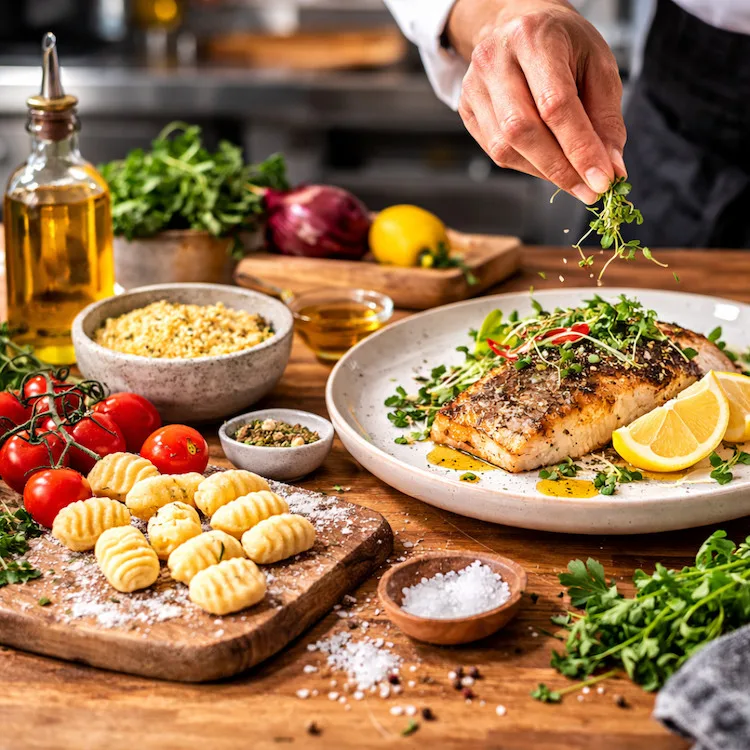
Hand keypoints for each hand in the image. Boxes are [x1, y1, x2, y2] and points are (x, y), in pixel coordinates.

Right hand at [448, 0, 625, 202]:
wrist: (517, 24)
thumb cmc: (563, 44)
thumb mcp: (598, 65)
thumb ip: (606, 118)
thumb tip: (611, 169)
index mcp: (533, 37)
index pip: (556, 104)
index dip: (580, 148)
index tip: (603, 181)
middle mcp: (495, 59)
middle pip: (522, 130)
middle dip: (560, 168)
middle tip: (590, 190)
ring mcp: (473, 86)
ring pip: (505, 147)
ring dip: (544, 172)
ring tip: (573, 178)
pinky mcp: (466, 110)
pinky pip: (496, 152)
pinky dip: (528, 166)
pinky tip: (549, 163)